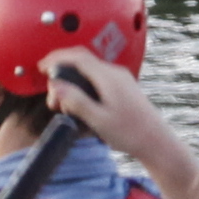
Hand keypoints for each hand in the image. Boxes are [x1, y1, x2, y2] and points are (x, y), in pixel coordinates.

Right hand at [45, 50, 162, 158]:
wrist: (156, 142)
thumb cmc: (129, 133)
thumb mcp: (98, 120)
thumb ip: (76, 101)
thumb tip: (55, 86)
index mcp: (108, 77)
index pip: (78, 57)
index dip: (57, 58)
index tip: (41, 67)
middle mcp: (115, 73)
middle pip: (82, 62)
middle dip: (62, 74)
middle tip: (53, 100)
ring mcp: (120, 79)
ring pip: (89, 71)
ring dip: (72, 83)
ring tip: (64, 107)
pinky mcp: (123, 87)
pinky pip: (97, 79)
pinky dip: (83, 87)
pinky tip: (79, 106)